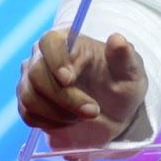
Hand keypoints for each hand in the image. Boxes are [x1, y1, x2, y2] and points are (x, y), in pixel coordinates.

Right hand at [17, 29, 147, 149]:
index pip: (50, 41)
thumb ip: (124, 57)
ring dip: (58, 112)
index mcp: (68, 41)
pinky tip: (72, 121)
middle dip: (64, 96)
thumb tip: (117, 39)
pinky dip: (51, 122)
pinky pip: (29, 114)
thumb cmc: (122, 85)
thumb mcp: (131, 72)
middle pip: (37, 73)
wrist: (114, 112)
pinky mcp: (29, 103)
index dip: (55, 60)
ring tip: (86, 115)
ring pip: (30, 96)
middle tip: (93, 111)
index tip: (69, 80)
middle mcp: (43, 57)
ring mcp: (32, 80)